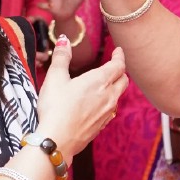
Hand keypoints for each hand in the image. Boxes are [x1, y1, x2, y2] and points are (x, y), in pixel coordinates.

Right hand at [36, 35, 127, 158]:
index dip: (119, 56)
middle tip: (114, 66)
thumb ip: (61, 57)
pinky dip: (108, 103)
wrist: (57, 140)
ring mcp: (107, 113)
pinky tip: (98, 105)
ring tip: (106, 84)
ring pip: (118, 96)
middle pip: (123, 80)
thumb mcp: (55, 78)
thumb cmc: (55, 108)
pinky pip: (111, 111)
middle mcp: (108, 96)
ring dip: (115, 87)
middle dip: (120, 71)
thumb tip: (64, 40)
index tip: (118, 51)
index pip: (119, 65)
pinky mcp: (102, 126)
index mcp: (100, 81)